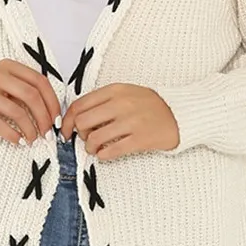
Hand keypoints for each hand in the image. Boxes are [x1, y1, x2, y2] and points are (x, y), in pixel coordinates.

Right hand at [0, 59, 60, 145]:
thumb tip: (50, 111)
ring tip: (32, 140)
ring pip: (16, 111)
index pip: (39, 81)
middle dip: (44, 117)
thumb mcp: (0, 83)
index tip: (57, 119)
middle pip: (31, 95)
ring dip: (29, 129)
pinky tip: (17, 141)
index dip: (52, 101)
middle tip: (47, 133)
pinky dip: (12, 135)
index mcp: (6, 66)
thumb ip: (21, 89)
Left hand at [59, 83, 178, 160]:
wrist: (180, 114)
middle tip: (87, 138)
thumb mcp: (126, 93)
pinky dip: (103, 155)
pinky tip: (106, 154)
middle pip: (83, 122)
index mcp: (115, 90)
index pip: (80, 105)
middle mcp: (121, 104)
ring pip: (95, 139)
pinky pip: (112, 151)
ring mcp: (131, 122)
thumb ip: (103, 101)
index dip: (67, 120)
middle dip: (80, 134)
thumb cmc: (151, 105)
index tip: (66, 130)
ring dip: (91, 148)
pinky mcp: (140, 139)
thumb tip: (78, 118)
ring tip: (96, 149)